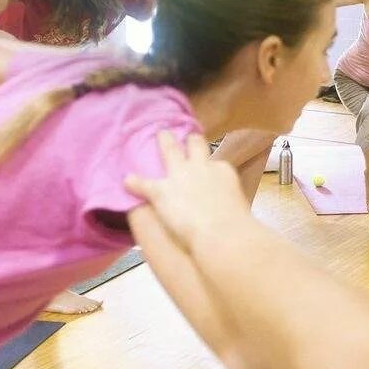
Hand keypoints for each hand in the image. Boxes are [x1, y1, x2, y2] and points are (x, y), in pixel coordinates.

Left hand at [125, 132, 250, 250]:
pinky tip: (128, 181)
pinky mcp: (160, 191)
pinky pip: (143, 183)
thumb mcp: (240, 205)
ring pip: (170, 151)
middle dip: (190, 140)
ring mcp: (179, 176)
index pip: (215, 163)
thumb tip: (229, 206)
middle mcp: (201, 167)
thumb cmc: (237, 223)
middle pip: (195, 145)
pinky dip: (135, 182)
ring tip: (160, 135)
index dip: (211, 167)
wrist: (220, 232)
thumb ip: (231, 199)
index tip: (209, 170)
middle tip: (186, 136)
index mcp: (222, 171)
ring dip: (164, 142)